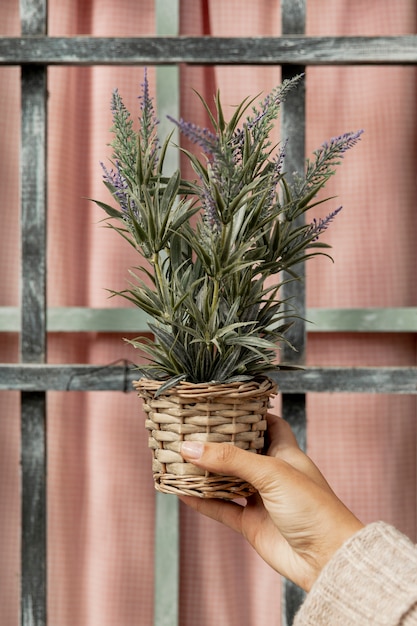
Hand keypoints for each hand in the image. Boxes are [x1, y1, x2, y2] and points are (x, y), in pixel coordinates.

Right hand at [179, 413, 362, 591]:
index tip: (227, 405)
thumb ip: (231, 459)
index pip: (270, 425)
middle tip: (193, 430)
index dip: (251, 414)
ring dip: (206, 473)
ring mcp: (261, 500)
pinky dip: (202, 502)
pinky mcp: (251, 524)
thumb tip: (191, 447)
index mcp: (286, 453)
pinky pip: (221, 510)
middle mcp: (272, 474)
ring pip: (227, 481)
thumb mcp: (272, 473)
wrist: (328, 558)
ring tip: (180, 458)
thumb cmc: (314, 508)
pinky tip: (182, 493)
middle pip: (241, 452)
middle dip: (219, 443)